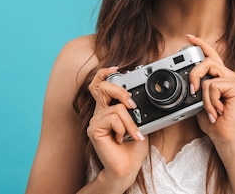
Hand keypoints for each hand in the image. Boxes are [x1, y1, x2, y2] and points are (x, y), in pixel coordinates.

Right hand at [86, 66, 149, 186]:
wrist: (128, 167)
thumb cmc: (133, 146)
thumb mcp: (140, 121)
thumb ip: (136, 108)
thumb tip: (141, 96)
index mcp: (108, 108)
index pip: (100, 84)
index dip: (104, 73)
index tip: (116, 68)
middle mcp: (99, 112)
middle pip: (102, 87)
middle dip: (120, 92)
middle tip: (132, 104)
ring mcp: (95, 121)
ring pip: (116, 108)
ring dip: (130, 122)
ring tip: (133, 134)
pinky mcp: (93, 130)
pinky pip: (113, 118)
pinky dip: (124, 128)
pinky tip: (122, 139)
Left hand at [186, 35, 234, 146]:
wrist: (224, 137)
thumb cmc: (213, 122)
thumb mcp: (199, 102)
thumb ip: (197, 89)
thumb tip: (188, 82)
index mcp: (221, 77)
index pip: (211, 55)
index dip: (200, 44)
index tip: (189, 37)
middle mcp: (229, 75)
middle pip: (207, 61)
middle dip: (194, 75)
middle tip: (192, 92)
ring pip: (208, 76)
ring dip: (204, 97)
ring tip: (210, 110)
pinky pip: (213, 86)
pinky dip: (210, 102)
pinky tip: (217, 111)